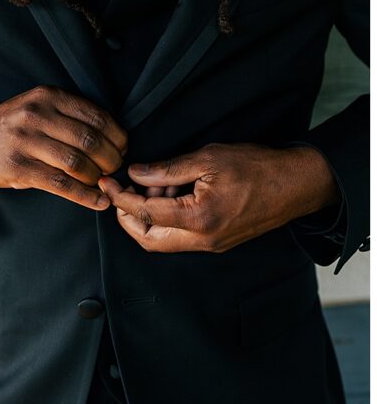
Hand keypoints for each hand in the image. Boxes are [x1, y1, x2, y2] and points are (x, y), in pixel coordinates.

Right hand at [0, 85, 127, 209]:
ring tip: (102, 183)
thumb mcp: (38, 105)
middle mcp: (37, 115)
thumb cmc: (12, 125)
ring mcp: (25, 142)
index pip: (96, 116)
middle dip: (111, 159)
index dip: (117, 136)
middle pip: (90, 141)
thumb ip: (69, 115)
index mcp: (48, 97)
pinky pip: (60, 185)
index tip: (122, 148)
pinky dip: (84, 196)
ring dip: (98, 178)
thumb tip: (113, 139)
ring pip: (77, 163)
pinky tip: (97, 201)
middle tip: (114, 168)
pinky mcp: (18, 168)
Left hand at [98, 143, 338, 252]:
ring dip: (147, 217)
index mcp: (198, 219)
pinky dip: (165, 219)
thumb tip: (134, 174)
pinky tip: (171, 194)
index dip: (119, 197)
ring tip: (157, 185)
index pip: (143, 213)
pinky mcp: (216, 242)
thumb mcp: (208, 158)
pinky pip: (179, 238)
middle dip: (127, 216)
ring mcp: (210, 245)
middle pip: (147, 239)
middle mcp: (202, 240)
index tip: (106, 182)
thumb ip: (166, 170)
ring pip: (162, 241)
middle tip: (122, 190)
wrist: (297, 185)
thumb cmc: (258, 167)